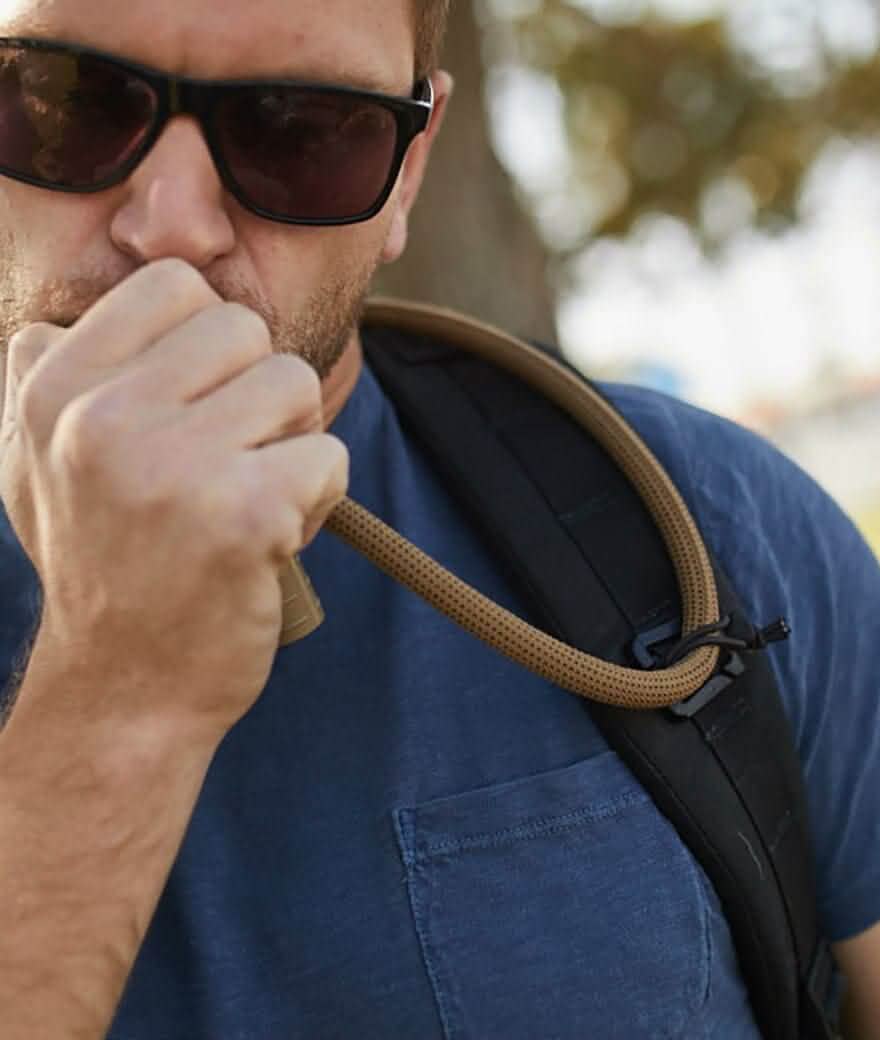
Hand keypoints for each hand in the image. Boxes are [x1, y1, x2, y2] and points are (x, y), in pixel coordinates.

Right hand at [0, 259, 347, 738]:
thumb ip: (71, 364)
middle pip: (245, 330)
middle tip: (228, 464)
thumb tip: (150, 284)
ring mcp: (171, 467)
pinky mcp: (242, 516)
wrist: (126, 690)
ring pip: (296, 385)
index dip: (210, 345)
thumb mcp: (43, 454)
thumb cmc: (105, 563)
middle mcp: (100, 419)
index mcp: (51, 388)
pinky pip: (329, 457)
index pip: (174, 284)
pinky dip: (318, 498)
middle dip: (256, 395)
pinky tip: (271, 540)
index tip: (196, 408)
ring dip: (290, 445)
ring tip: (247, 501)